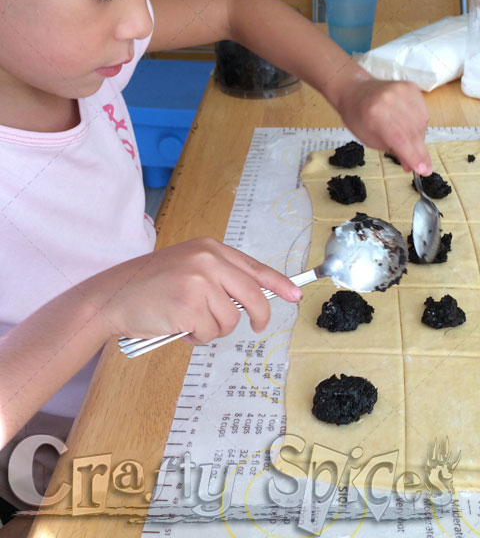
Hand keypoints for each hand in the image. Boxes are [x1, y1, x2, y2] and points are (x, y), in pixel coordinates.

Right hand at [101, 238, 302, 344]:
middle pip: (253, 296)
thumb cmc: (148, 284)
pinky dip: (197, 337)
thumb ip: (218, 276)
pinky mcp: (189, 306)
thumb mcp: (187, 265)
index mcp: (210, 248)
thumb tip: (250, 299)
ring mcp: (199, 282)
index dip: (279, 283)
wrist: (112, 295)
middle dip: (258, 316)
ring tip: (189, 320)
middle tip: (256, 326)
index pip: (254, 267)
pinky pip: (210, 333)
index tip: (296, 295)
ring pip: (231, 320)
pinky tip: (178, 326)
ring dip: (213, 329)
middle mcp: (208, 261)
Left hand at [337, 74, 430, 174]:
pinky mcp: (411, 87)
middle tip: (425, 166)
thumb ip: (392, 151)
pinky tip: (409, 127)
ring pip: (421, 123)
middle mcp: (390, 99)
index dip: (414, 156)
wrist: (354, 90)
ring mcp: (402, 91)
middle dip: (420, 152)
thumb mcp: (369, 139)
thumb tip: (412, 165)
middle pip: (413, 132)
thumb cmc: (358, 116)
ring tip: (408, 143)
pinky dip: (420, 124)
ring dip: (419, 138)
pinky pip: (423, 112)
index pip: (400, 139)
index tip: (424, 170)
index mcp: (375, 113)